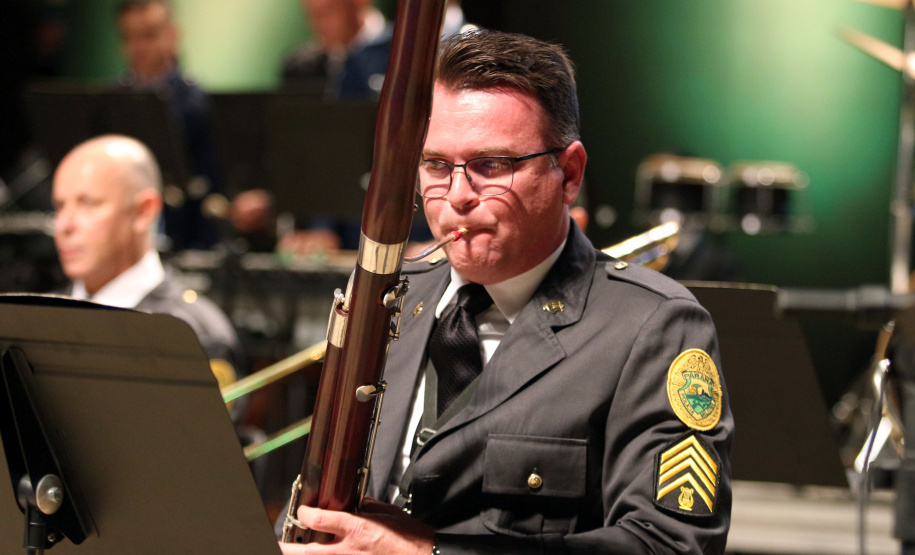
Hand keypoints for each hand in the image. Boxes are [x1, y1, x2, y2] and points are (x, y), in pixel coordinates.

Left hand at [278, 498, 434, 554]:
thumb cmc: (410, 539)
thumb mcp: (389, 513)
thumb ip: (368, 507)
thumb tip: (357, 503)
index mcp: (358, 529)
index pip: (322, 519)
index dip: (306, 513)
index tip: (303, 511)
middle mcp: (350, 550)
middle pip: (310, 551)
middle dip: (290, 549)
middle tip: (276, 545)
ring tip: (290, 550)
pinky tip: (318, 554)